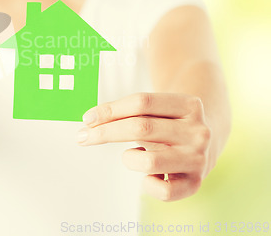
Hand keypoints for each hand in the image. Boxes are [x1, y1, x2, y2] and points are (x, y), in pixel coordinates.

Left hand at [77, 93, 211, 200]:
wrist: (208, 142)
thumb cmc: (170, 124)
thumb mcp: (158, 110)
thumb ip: (129, 111)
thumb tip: (90, 121)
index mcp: (189, 105)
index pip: (142, 102)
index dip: (110, 109)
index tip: (87, 118)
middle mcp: (198, 131)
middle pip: (140, 127)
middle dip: (105, 132)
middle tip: (83, 136)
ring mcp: (198, 159)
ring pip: (148, 160)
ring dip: (128, 158)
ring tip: (131, 155)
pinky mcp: (196, 184)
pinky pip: (162, 191)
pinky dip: (147, 184)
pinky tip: (148, 174)